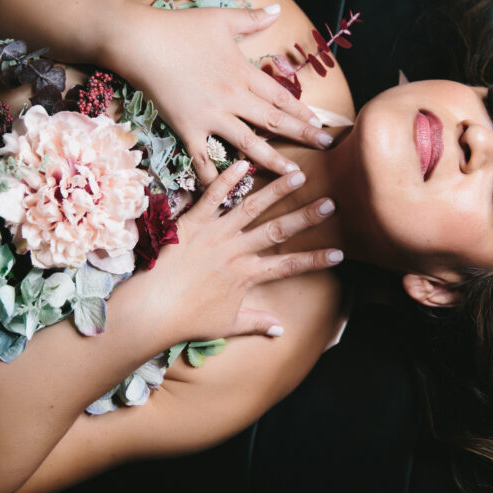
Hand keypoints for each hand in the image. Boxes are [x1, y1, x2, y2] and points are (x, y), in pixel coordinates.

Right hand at [104, 2, 331, 183]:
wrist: (138, 41)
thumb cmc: (178, 27)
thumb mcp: (221, 18)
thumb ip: (253, 19)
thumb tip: (278, 10)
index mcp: (242, 72)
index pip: (281, 96)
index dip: (302, 111)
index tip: (320, 123)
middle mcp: (232, 97)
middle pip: (274, 121)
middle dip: (303, 135)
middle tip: (327, 148)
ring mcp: (210, 116)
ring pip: (249, 144)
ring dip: (274, 161)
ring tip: (294, 176)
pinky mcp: (187, 128)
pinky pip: (204, 159)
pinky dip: (216, 177)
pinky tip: (230, 193)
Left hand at [142, 161, 341, 341]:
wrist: (152, 310)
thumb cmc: (188, 321)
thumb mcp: (227, 325)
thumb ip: (256, 322)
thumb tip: (280, 330)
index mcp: (247, 275)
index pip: (289, 266)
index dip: (316, 260)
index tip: (340, 253)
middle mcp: (236, 252)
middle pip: (278, 231)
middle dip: (306, 217)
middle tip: (330, 203)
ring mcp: (215, 235)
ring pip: (252, 207)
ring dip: (277, 191)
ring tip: (297, 175)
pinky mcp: (192, 223)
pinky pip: (212, 197)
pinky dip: (227, 179)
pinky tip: (244, 162)